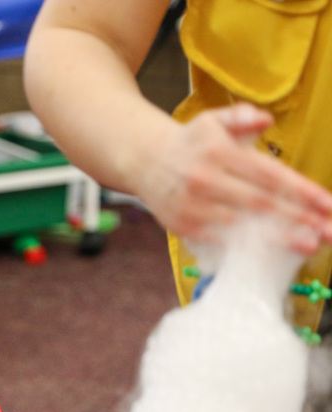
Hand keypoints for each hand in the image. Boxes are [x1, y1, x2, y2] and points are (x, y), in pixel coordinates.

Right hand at [134, 103, 331, 252]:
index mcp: (219, 151)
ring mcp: (191, 205)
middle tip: (325, 230)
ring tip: (305, 243)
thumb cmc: (190, 142)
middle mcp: (205, 178)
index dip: (300, 191)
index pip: (268, 174)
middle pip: (260, 203)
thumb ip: (242, 116)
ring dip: (275, 235)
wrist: (143, 160)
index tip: (326, 204)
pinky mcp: (180, 224)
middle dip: (297, 218)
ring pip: (240, 224)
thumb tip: (265, 120)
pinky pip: (217, 238)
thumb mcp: (214, 120)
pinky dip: (243, 244)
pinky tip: (268, 248)